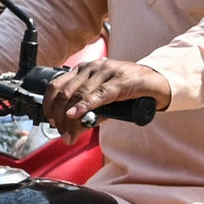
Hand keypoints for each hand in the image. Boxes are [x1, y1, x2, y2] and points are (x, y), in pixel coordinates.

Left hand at [40, 60, 169, 136]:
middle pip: (64, 93)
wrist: (154, 81)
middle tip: (62, 134)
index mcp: (82, 70)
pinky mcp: (119, 80)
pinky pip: (98, 94)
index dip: (49, 105)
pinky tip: (76, 114)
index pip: (56, 86)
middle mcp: (91, 68)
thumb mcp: (102, 100)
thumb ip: (87, 111)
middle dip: (59, 117)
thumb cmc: (126, 89)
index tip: (51, 122)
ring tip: (70, 135)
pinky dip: (84, 106)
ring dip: (70, 120)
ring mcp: (105, 72)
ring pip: (78, 95)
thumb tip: (71, 127)